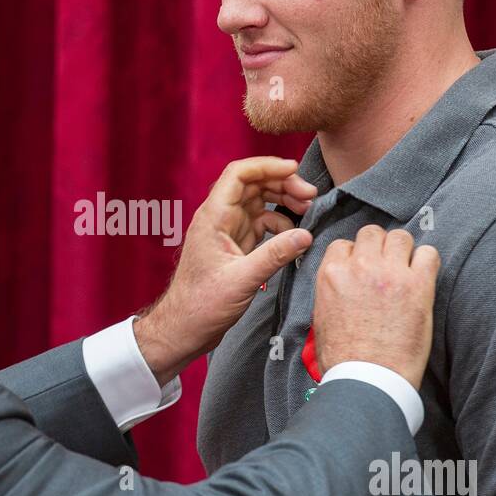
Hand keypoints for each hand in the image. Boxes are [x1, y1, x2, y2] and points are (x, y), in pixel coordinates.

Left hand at [133, 157, 316, 385]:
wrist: (184, 329)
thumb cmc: (202, 305)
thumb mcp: (242, 280)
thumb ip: (275, 255)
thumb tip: (306, 235)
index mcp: (213, 217)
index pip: (239, 174)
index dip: (267, 166)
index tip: (294, 170)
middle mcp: (220, 218)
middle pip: (253, 185)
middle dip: (283, 184)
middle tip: (311, 197)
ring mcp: (228, 231)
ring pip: (259, 203)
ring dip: (283, 202)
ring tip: (307, 212)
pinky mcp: (236, 246)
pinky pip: (261, 224)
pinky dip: (279, 225)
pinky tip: (293, 237)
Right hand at [312, 225, 439, 390]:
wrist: (367, 380)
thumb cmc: (343, 359)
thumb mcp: (321, 320)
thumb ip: (331, 293)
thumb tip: (341, 288)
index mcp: (331, 275)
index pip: (344, 245)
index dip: (355, 256)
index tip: (363, 269)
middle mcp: (359, 267)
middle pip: (372, 233)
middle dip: (379, 247)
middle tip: (386, 267)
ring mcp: (390, 274)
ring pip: (401, 237)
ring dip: (403, 251)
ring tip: (406, 271)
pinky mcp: (418, 286)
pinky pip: (429, 254)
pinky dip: (427, 262)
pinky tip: (423, 278)